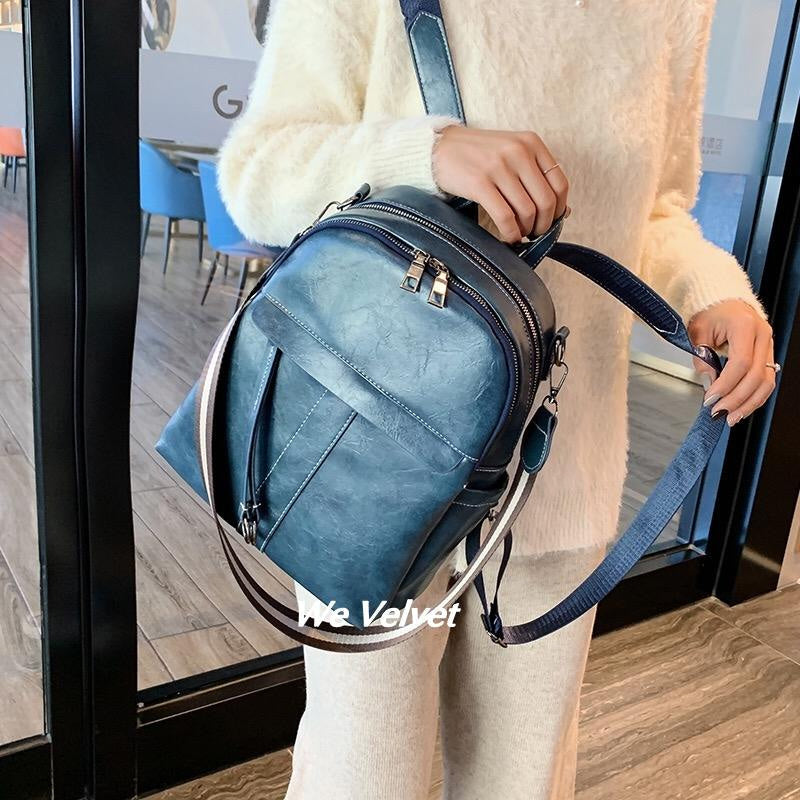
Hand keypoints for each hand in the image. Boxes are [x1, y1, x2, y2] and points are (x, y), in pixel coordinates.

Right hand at [432, 126, 568, 241]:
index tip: (550, 221)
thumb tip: (566, 211)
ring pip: (527, 212)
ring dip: (525, 231)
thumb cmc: (477, 156)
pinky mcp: (480, 183)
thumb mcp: (511, 155)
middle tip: (534, 233)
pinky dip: (510, 234)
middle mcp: (518, 152)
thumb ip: (536, 176)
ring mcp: (499, 167)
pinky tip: (507, 237)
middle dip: (543, 225)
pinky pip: (505, 218)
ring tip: (518, 234)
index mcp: (531, 143)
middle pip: (546, 201)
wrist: (439, 149)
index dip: (560, 209)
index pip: (560, 184)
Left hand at [688, 299, 775, 425]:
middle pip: (756, 376)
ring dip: (749, 403)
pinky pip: (767, 379)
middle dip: (736, 399)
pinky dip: (754, 397)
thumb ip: (701, 358)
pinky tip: (741, 408)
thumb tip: (708, 383)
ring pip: (767, 381)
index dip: (726, 385)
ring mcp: (769, 345)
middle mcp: (762, 335)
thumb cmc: (709, 312)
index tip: (710, 399)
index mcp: (745, 326)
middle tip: (719, 413)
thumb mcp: (698, 332)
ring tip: (731, 417)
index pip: (740, 363)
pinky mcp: (768, 354)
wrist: (722, 301)